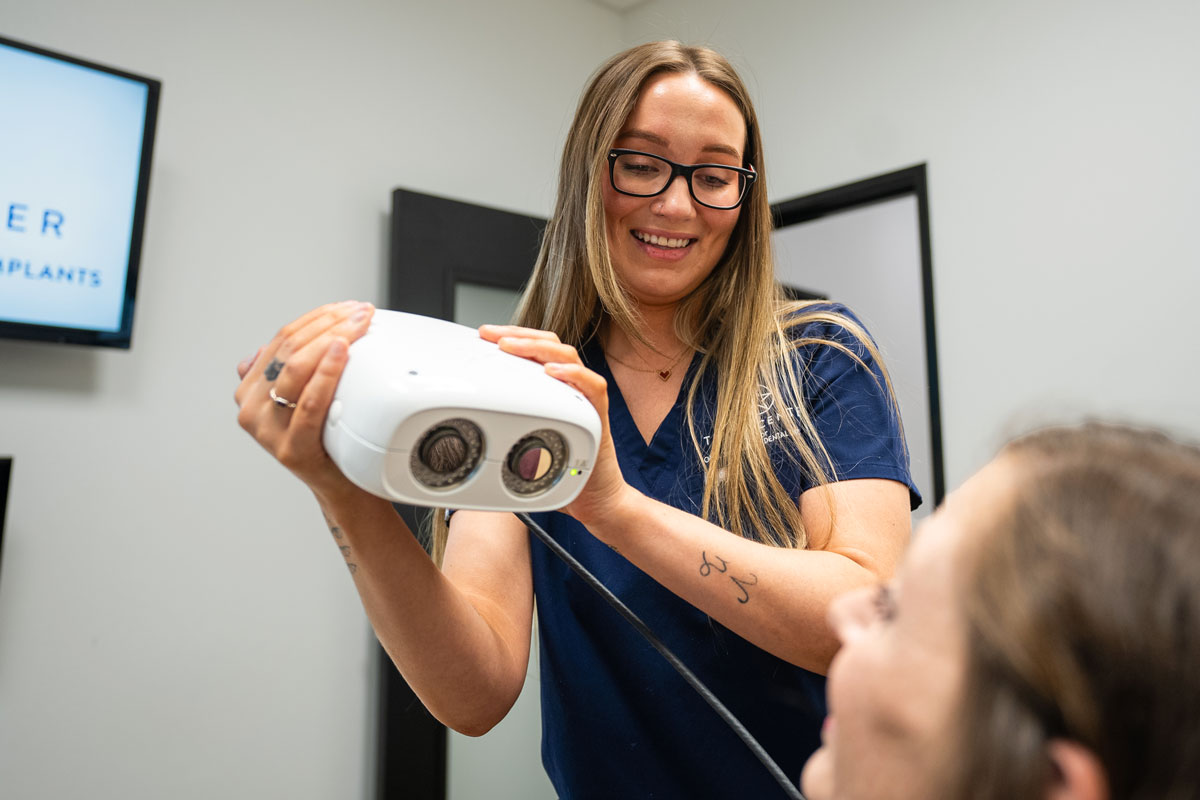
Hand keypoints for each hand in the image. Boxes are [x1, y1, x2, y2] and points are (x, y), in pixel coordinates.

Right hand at [235, 301, 375, 498]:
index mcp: (250, 389)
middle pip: (290, 350)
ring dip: (332, 339)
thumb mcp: (303, 395)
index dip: (316, 318)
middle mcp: (251, 407)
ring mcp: (268, 430)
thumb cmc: (327, 436)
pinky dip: (327, 373)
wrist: (340, 484)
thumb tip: (277, 342)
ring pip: (297, 369)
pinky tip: (342, 352)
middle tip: (360, 312)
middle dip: (329, 324)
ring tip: (358, 325)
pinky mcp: (290, 448)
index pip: (282, 339)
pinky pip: (309, 402)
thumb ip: (288, 369)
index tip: (347, 307)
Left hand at [478, 324, 631, 525]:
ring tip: (511, 347)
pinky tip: (552, 372)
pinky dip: (574, 375)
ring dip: (537, 347)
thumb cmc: (561, 474)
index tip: (483, 336)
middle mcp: (571, 388)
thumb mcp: (524, 445)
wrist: (596, 501)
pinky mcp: (599, 417)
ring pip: (568, 357)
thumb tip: (470, 424)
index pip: (535, 350)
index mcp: (555, 390)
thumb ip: (507, 428)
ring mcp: (586, 400)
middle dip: (517, 334)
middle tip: (490, 335)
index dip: (511, 337)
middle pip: (549, 344)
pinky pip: (592, 387)